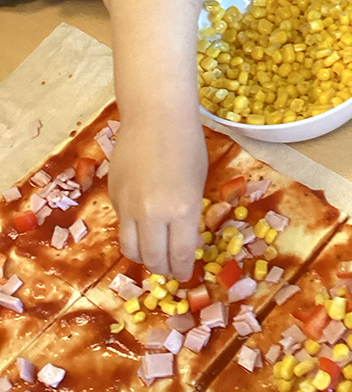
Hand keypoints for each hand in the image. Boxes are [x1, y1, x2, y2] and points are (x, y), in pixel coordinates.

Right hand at [108, 115, 207, 280]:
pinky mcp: (112, 196)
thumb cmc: (187, 144)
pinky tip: (143, 224)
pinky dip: (133, 231)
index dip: (182, 270)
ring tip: (154, 255)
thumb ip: (189, 216)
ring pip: (130, 249)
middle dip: (163, 268)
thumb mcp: (198, 183)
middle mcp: (152, 213)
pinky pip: (122, 225)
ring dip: (144, 257)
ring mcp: (128, 206)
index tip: (185, 275)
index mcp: (182, 210)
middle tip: (170, 268)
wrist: (155, 116)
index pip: (179, 256)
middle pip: (153, 258)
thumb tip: (184, 244)